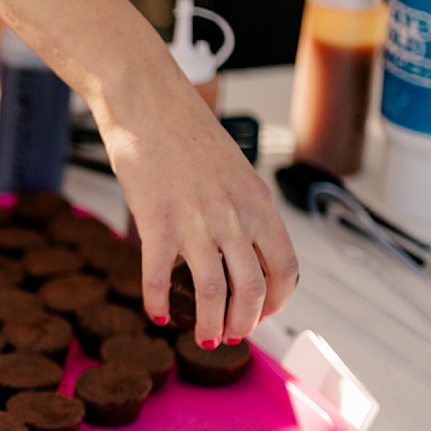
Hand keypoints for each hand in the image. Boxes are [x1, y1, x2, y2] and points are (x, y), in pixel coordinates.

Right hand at [0, 0, 299, 346]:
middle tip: (229, 334)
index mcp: (258, 202)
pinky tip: (153, 311)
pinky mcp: (156, 220)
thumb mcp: (229, 168)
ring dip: (209, 324)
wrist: (144, 93)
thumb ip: (240, 208)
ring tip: (200, 337)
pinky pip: (160, 276)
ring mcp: (196, 220)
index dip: (277, 300)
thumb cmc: (183, 127)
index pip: (286, 269)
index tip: (262, 312)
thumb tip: (241, 245)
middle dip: (244, 322)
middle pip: (253, 290)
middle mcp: (234, 216)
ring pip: (214, 293)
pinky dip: (157, 301)